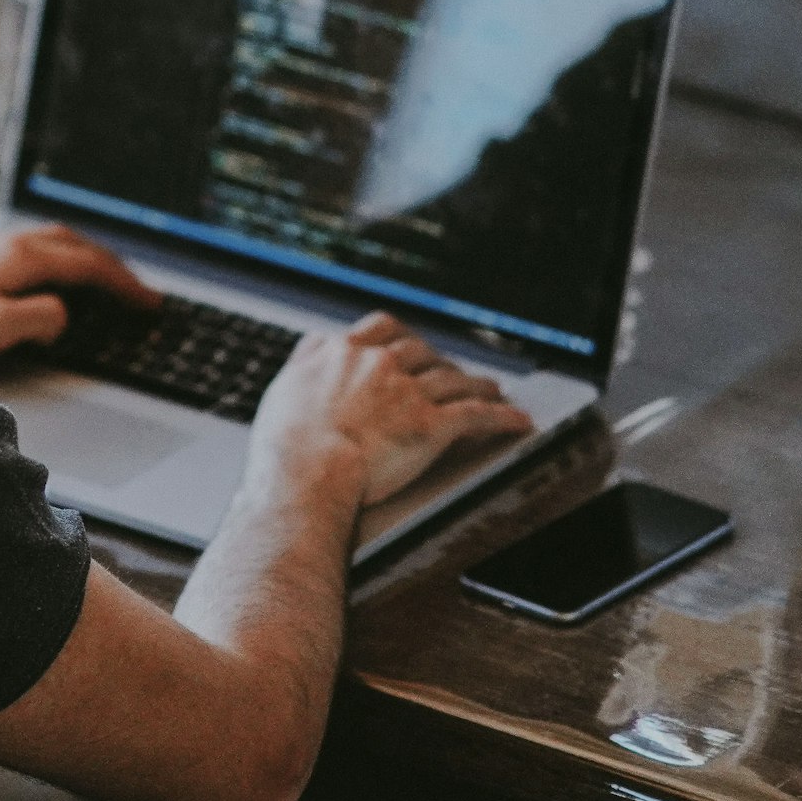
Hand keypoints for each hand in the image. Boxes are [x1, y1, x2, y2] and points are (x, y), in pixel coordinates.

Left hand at [0, 221, 152, 363]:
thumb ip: (41, 318)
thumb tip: (63, 313)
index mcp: (22, 256)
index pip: (89, 265)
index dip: (125, 284)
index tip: (149, 302)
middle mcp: (6, 240)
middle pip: (74, 244)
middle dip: (110, 265)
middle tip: (133, 289)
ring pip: (49, 242)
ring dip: (81, 258)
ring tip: (98, 279)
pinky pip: (26, 247)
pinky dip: (52, 259)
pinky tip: (42, 274)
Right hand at [250, 313, 533, 508]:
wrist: (307, 471)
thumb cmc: (286, 444)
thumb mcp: (284, 387)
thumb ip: (305, 361)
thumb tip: (313, 346)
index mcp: (344, 352)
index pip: (381, 328)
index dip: (400, 335)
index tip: (407, 342)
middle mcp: (380, 364)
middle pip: (421, 352)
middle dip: (440, 361)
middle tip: (450, 372)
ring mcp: (408, 392)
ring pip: (454, 380)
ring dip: (477, 384)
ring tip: (491, 389)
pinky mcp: (432, 424)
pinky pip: (476, 415)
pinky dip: (501, 416)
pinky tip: (517, 419)